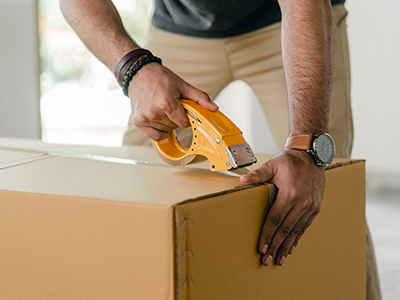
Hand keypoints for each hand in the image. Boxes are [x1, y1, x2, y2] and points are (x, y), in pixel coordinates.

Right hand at [128, 62, 217, 139]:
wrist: (138, 73)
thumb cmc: (160, 78)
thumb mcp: (183, 86)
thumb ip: (200, 98)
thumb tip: (214, 108)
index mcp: (166, 104)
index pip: (184, 123)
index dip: (185, 117)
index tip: (181, 109)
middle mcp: (154, 113)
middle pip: (174, 127)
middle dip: (176, 119)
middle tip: (171, 106)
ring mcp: (144, 118)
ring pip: (165, 131)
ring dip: (167, 123)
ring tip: (162, 108)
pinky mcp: (138, 121)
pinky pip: (154, 135)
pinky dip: (158, 130)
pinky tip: (158, 119)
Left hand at [240, 149, 324, 265]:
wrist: (311, 155)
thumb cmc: (289, 160)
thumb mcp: (273, 165)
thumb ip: (258, 174)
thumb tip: (243, 181)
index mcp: (290, 193)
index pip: (275, 220)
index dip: (267, 235)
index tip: (261, 248)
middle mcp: (302, 202)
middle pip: (285, 229)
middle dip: (275, 246)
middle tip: (266, 259)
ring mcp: (311, 206)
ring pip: (296, 231)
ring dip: (286, 246)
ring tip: (278, 259)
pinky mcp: (315, 207)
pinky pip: (305, 227)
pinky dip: (297, 238)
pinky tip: (291, 248)